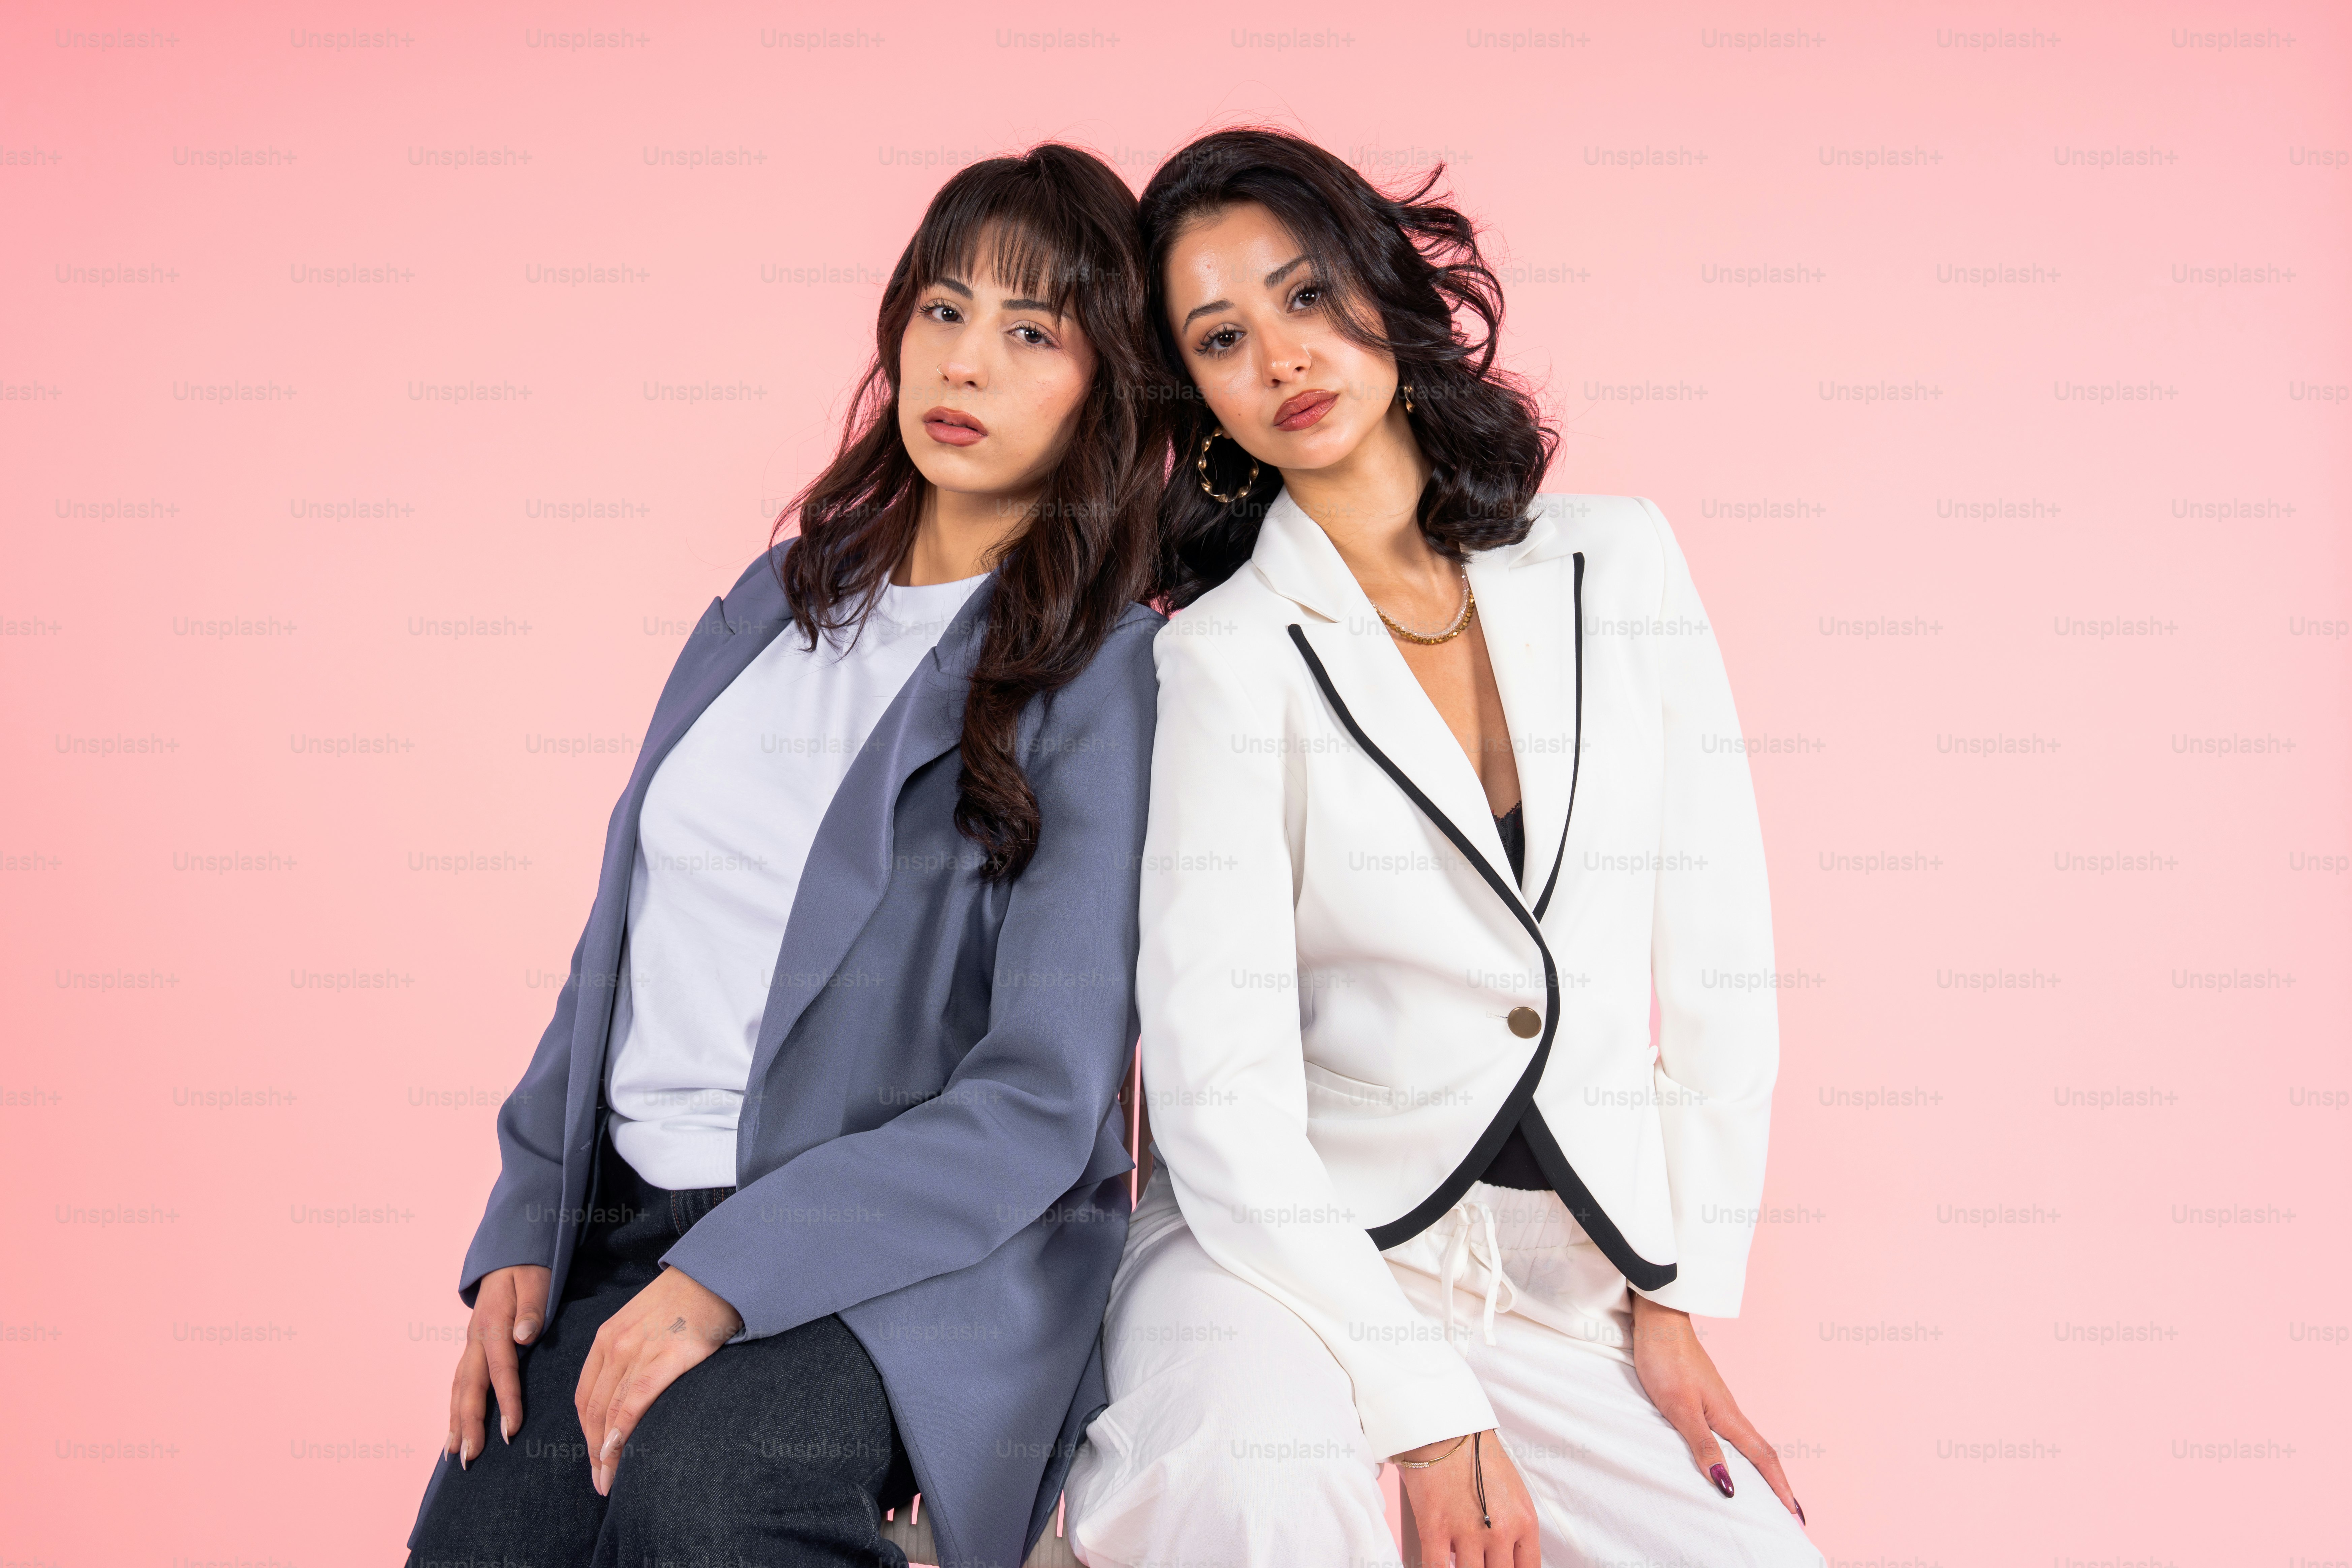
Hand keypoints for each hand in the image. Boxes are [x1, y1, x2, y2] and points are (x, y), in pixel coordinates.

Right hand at [446, 1264, 550, 1467]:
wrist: (509, 1257)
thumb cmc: (528, 1270)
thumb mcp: (536, 1281)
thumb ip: (531, 1308)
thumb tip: (523, 1336)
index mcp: (493, 1324)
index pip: (500, 1368)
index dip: (506, 1400)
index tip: (511, 1430)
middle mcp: (475, 1339)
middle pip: (469, 1386)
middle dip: (469, 1424)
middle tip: (472, 1457)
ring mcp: (469, 1346)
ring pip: (458, 1389)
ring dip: (456, 1423)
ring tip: (456, 1455)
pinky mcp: (470, 1351)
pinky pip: (458, 1384)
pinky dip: (454, 1410)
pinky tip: (454, 1434)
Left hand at [574, 1264, 742, 1495]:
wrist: (715, 1274)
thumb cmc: (684, 1301)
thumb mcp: (643, 1323)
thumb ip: (628, 1354)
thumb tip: (626, 1394)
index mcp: (606, 1337)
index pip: (585, 1396)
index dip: (585, 1433)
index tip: (594, 1458)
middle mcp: (615, 1345)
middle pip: (593, 1409)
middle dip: (593, 1451)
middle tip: (599, 1481)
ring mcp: (639, 1351)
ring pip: (610, 1411)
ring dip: (606, 1451)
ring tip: (609, 1479)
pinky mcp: (667, 1357)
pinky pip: (636, 1401)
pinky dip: (623, 1430)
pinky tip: (620, 1451)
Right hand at [1392, 1429, 1538, 1567]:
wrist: (1445, 1429)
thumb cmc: (1477, 1458)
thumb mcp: (1513, 1494)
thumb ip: (1514, 1530)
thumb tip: (1503, 1560)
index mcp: (1524, 1522)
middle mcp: (1500, 1531)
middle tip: (1479, 1560)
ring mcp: (1468, 1532)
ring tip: (1460, 1557)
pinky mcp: (1435, 1529)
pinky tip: (1439, 1566)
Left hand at [1630, 1294, 1804, 1524]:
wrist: (1657, 1321)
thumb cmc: (1666, 1361)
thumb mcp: (1680, 1408)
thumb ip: (1703, 1446)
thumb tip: (1728, 1486)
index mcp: (1728, 1416)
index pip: (1763, 1458)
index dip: (1780, 1488)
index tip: (1796, 1515)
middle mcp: (1729, 1410)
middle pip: (1761, 1453)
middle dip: (1777, 1484)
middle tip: (1789, 1512)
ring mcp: (1718, 1402)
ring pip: (1745, 1442)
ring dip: (1759, 1470)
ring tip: (1765, 1494)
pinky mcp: (1703, 1396)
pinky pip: (1729, 1432)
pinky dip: (1739, 1452)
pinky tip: (1729, 1458)